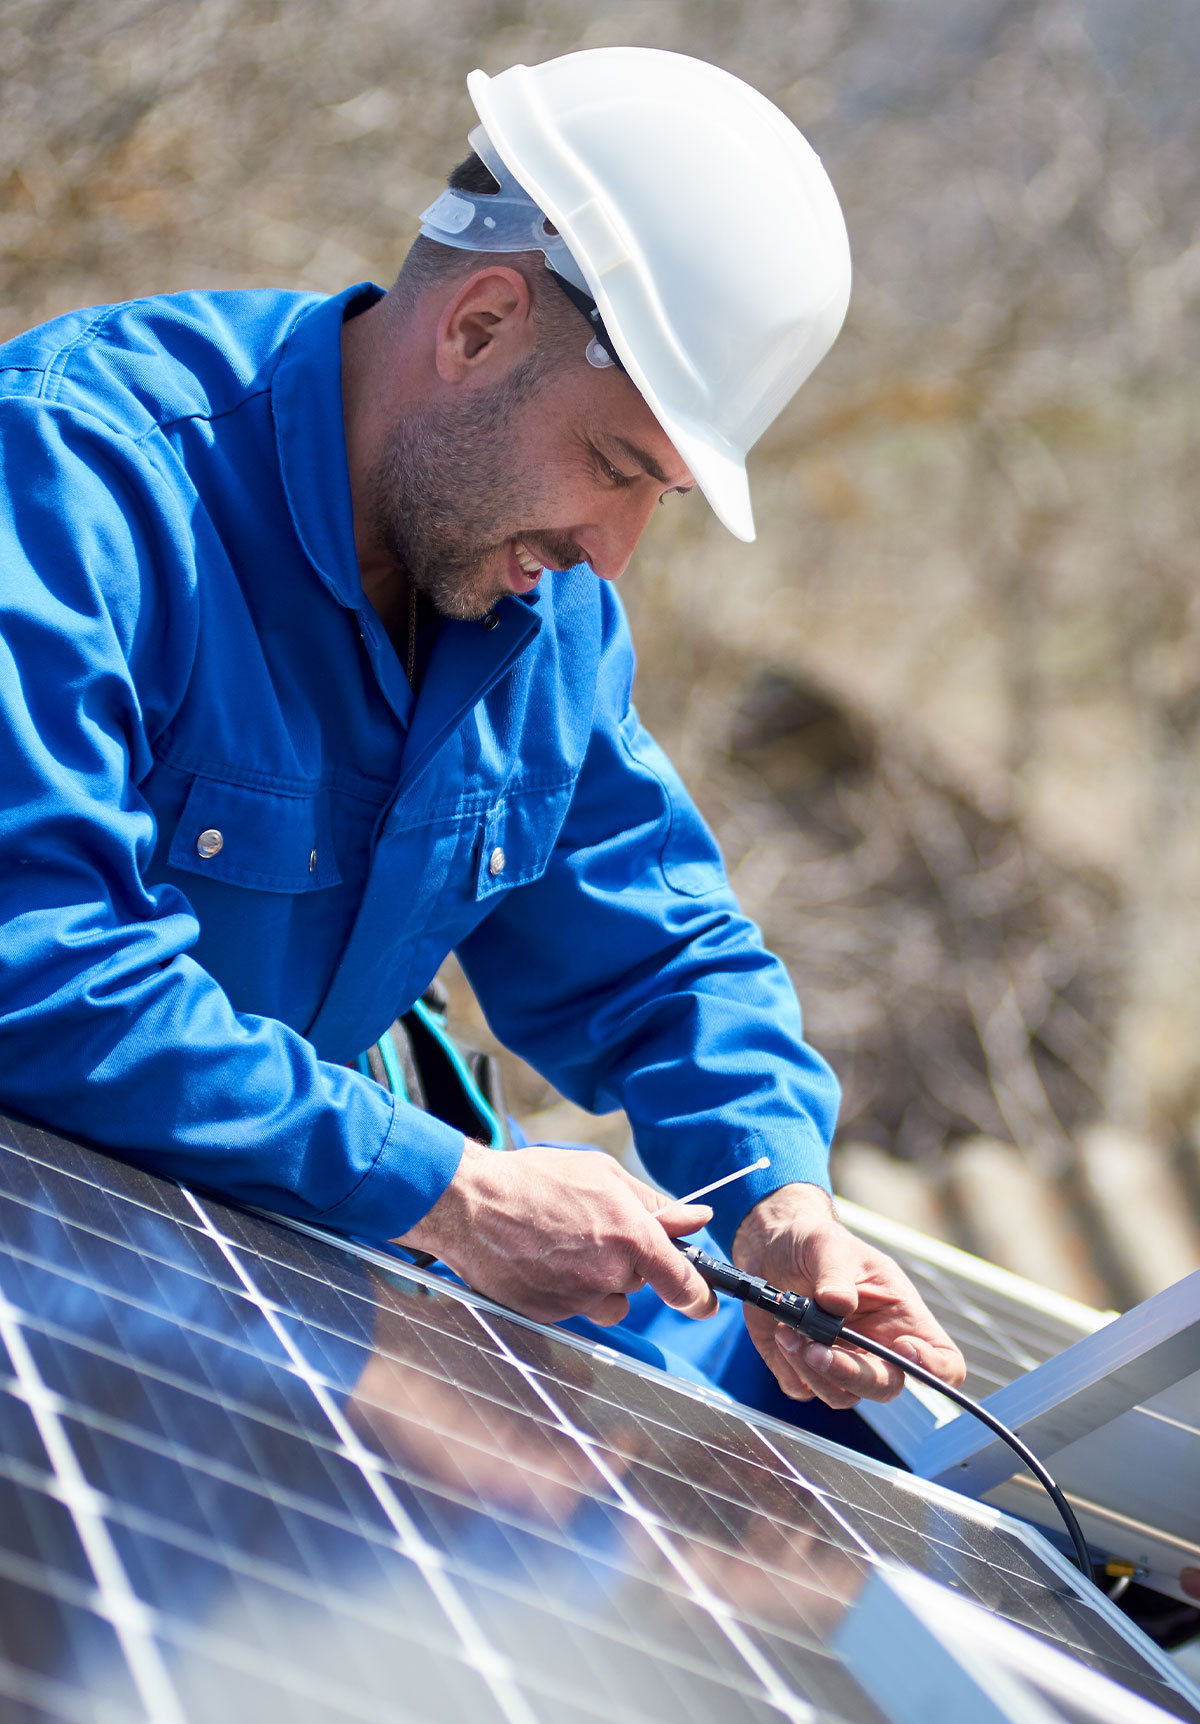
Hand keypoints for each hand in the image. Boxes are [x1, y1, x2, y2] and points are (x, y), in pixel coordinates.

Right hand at [394, 1141, 718, 1326]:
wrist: (470, 1203)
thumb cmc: (536, 1179)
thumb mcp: (602, 1174)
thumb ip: (654, 1202)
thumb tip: (697, 1217)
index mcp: (631, 1236)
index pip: (683, 1282)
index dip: (700, 1296)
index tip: (705, 1303)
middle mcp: (608, 1274)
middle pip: (640, 1283)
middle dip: (629, 1263)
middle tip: (595, 1232)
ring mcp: (576, 1300)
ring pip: (609, 1301)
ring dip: (600, 1283)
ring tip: (564, 1246)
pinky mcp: (548, 1315)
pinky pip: (575, 1309)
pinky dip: (567, 1291)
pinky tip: (543, 1260)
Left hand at [732, 1182, 964, 1408]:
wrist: (771, 1248)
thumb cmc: (814, 1243)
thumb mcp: (828, 1245)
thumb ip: (835, 1273)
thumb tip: (838, 1304)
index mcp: (901, 1318)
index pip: (944, 1363)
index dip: (934, 1368)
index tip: (903, 1348)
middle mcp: (877, 1348)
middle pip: (886, 1387)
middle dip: (850, 1374)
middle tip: (815, 1348)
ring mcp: (843, 1364)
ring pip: (842, 1396)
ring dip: (811, 1370)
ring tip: (786, 1327)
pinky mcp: (805, 1371)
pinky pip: (804, 1390)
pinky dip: (790, 1369)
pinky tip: (780, 1334)